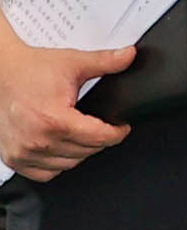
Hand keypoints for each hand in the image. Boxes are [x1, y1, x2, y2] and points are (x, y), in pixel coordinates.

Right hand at [0, 23, 134, 180]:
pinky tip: (60, 147)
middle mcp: (36, 140)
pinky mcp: (12, 158)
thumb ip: (106, 62)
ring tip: (79, 133)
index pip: (99, 138)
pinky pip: (45, 173)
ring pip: (69, 164)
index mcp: (54, 119)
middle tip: (99, 125)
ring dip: (79, 152)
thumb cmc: (30, 70)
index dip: (118, 132)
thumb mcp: (72, 63)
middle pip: (86, 152)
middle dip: (99, 139)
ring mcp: (22, 152)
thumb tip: (130, 55)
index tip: (121, 126)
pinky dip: (56, 164)